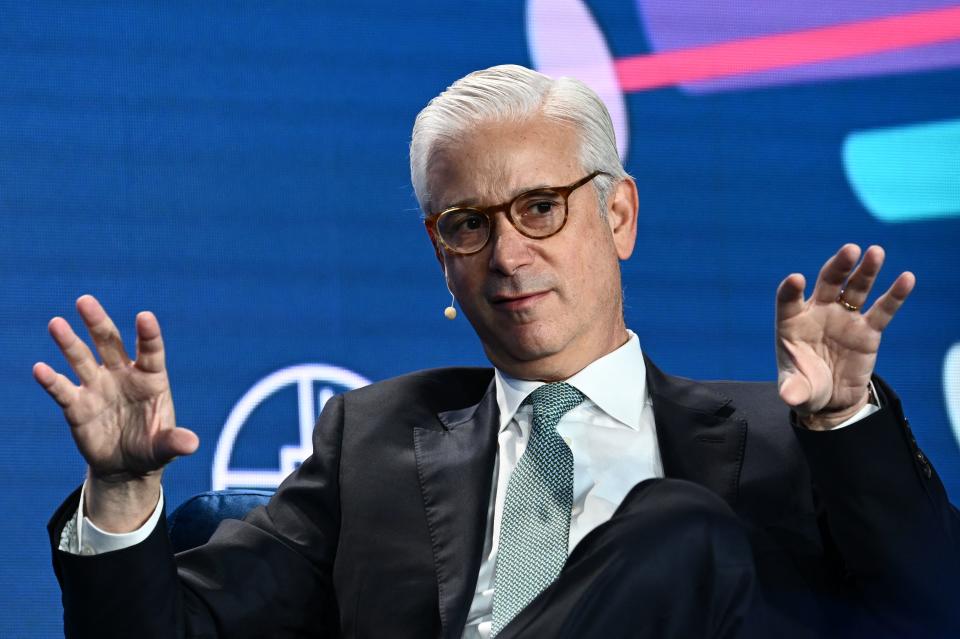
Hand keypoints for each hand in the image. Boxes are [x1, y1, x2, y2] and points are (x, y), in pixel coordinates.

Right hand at [34, 295, 197, 528]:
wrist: (126, 466)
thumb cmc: (152, 447)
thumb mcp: (165, 447)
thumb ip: (175, 442)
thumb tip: (192, 444)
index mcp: (151, 379)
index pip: (151, 351)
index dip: (148, 334)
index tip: (145, 316)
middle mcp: (122, 376)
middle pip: (110, 343)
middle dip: (98, 322)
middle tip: (85, 301)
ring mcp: (98, 388)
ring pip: (81, 359)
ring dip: (68, 342)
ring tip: (56, 323)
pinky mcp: (77, 406)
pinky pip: (62, 390)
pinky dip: (51, 380)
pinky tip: (40, 369)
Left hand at [775, 244, 914, 429]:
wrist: (832, 398)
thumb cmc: (807, 387)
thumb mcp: (797, 391)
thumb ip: (793, 391)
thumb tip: (790, 398)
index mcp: (792, 322)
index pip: (789, 300)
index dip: (791, 290)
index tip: (797, 279)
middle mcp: (818, 313)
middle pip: (827, 282)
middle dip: (838, 266)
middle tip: (849, 250)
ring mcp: (844, 318)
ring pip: (855, 288)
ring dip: (866, 270)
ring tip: (876, 252)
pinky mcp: (869, 330)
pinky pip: (883, 309)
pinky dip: (894, 295)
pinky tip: (906, 279)